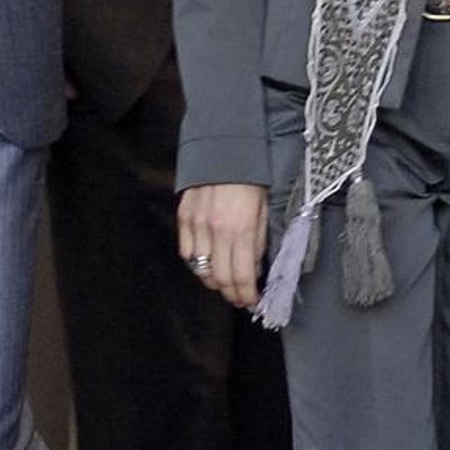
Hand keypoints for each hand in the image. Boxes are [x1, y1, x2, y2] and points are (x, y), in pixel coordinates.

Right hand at [177, 182, 269, 313]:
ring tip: (225, 283)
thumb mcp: (264, 211)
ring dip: (214, 282)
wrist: (225, 148)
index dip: (248, 296)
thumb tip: (254, 270)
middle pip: (220, 279)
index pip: (242, 277)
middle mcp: (216, 231)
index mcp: (241, 229)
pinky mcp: (184, 217)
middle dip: (232, 295)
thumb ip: (258, 243)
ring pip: (201, 270)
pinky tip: (207, 263)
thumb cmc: (250, 178)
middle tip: (240, 298)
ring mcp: (197, 225)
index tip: (253, 302)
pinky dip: (197, 264)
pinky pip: (186, 253)